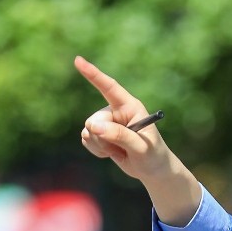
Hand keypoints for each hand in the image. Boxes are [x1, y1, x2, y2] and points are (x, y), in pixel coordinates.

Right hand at [74, 56, 200, 224]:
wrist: (152, 170)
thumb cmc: (152, 155)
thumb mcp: (140, 147)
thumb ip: (119, 135)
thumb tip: (94, 126)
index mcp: (130, 106)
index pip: (109, 87)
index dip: (94, 74)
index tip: (78, 60)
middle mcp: (116, 111)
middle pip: (95, 119)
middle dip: (102, 137)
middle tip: (120, 148)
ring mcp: (106, 122)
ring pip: (88, 131)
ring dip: (100, 145)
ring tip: (119, 150)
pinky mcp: (99, 134)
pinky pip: (86, 140)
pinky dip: (96, 150)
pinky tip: (111, 153)